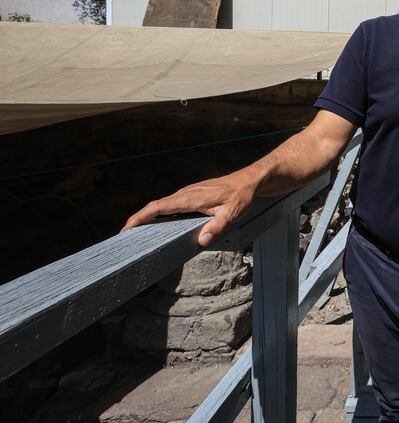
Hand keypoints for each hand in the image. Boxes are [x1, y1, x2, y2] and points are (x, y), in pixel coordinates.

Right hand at [119, 173, 257, 246]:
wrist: (249, 181)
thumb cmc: (241, 196)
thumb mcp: (232, 213)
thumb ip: (217, 227)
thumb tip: (201, 241)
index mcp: (190, 198)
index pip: (158, 207)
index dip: (140, 217)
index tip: (127, 228)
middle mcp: (186, 194)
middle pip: (155, 206)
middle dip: (138, 219)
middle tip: (125, 236)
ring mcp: (188, 193)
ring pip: (162, 204)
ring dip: (148, 216)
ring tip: (137, 232)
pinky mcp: (193, 195)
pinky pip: (171, 204)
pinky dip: (160, 213)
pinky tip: (159, 223)